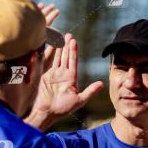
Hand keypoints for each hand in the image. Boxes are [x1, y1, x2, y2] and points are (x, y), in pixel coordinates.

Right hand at [25, 3, 103, 129]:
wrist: (47, 112)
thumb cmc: (63, 109)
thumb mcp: (79, 100)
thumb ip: (90, 91)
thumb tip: (101, 84)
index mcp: (71, 79)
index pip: (73, 61)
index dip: (73, 51)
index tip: (74, 41)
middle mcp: (63, 75)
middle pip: (66, 57)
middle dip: (67, 46)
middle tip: (69, 35)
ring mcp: (54, 75)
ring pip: (58, 59)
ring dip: (59, 49)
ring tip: (61, 37)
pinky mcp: (46, 76)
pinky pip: (48, 63)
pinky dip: (49, 56)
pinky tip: (50, 48)